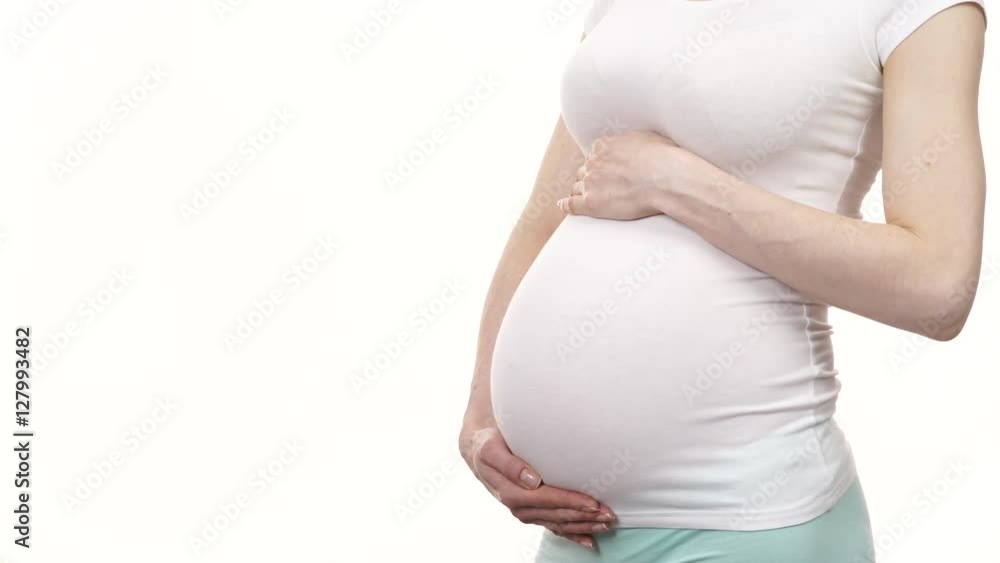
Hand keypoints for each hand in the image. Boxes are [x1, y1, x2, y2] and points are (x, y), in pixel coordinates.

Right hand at [459, 419, 615, 548]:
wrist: (479, 452)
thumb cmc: (488, 444)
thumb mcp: (491, 448)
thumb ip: (509, 464)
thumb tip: (532, 480)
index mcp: (509, 491)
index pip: (545, 499)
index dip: (569, 502)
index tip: (591, 502)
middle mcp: (517, 505)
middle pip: (555, 514)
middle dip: (583, 516)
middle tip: (608, 514)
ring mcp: (525, 511)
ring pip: (557, 523)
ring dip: (582, 526)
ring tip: (605, 524)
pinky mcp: (530, 512)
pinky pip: (552, 526)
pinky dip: (571, 535)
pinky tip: (589, 540)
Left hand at [556, 130, 684, 219]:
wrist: (665, 178)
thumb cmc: (663, 158)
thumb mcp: (646, 138)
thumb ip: (631, 142)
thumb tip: (633, 145)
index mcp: (604, 146)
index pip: (594, 155)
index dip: (599, 163)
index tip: (604, 169)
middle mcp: (594, 162)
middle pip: (585, 171)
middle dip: (590, 177)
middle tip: (599, 185)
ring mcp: (590, 183)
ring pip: (578, 187)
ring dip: (580, 191)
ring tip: (584, 197)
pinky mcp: (591, 203)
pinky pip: (571, 204)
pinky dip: (566, 205)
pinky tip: (564, 206)